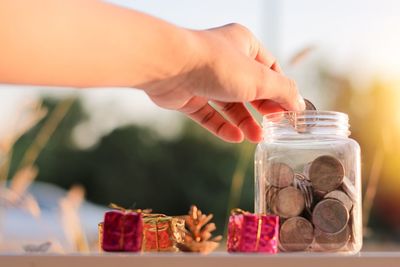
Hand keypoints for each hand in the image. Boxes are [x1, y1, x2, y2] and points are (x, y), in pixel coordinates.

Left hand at [143, 23, 304, 142]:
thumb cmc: (217, 64)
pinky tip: (235, 138)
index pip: (270, 69)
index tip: (289, 112)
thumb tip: (300, 104)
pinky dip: (222, 126)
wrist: (169, 67)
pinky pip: (209, 114)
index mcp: (243, 45)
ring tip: (257, 138)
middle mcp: (224, 60)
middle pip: (250, 88)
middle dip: (262, 109)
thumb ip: (282, 91)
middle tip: (274, 126)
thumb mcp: (259, 78)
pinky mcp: (189, 96)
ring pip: (228, 104)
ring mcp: (204, 79)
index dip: (281, 90)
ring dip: (244, 121)